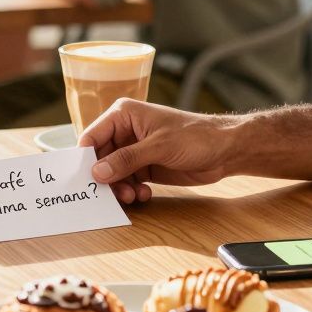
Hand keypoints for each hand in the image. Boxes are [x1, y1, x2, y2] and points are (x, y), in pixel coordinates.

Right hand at [79, 99, 240, 203]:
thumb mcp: (158, 147)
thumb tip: (97, 172)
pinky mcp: (144, 166)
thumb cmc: (195, 136)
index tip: (86, 179)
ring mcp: (134, 150)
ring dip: (120, 188)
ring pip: (113, 173)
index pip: (92, 137)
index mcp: (123, 115)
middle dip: (106, 178)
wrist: (225, 150)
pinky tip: (144, 195)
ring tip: (133, 196)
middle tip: (115, 194)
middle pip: (100, 159)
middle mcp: (125, 131)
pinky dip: (132, 191)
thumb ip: (126, 160)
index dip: (86, 158)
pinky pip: (128, 181)